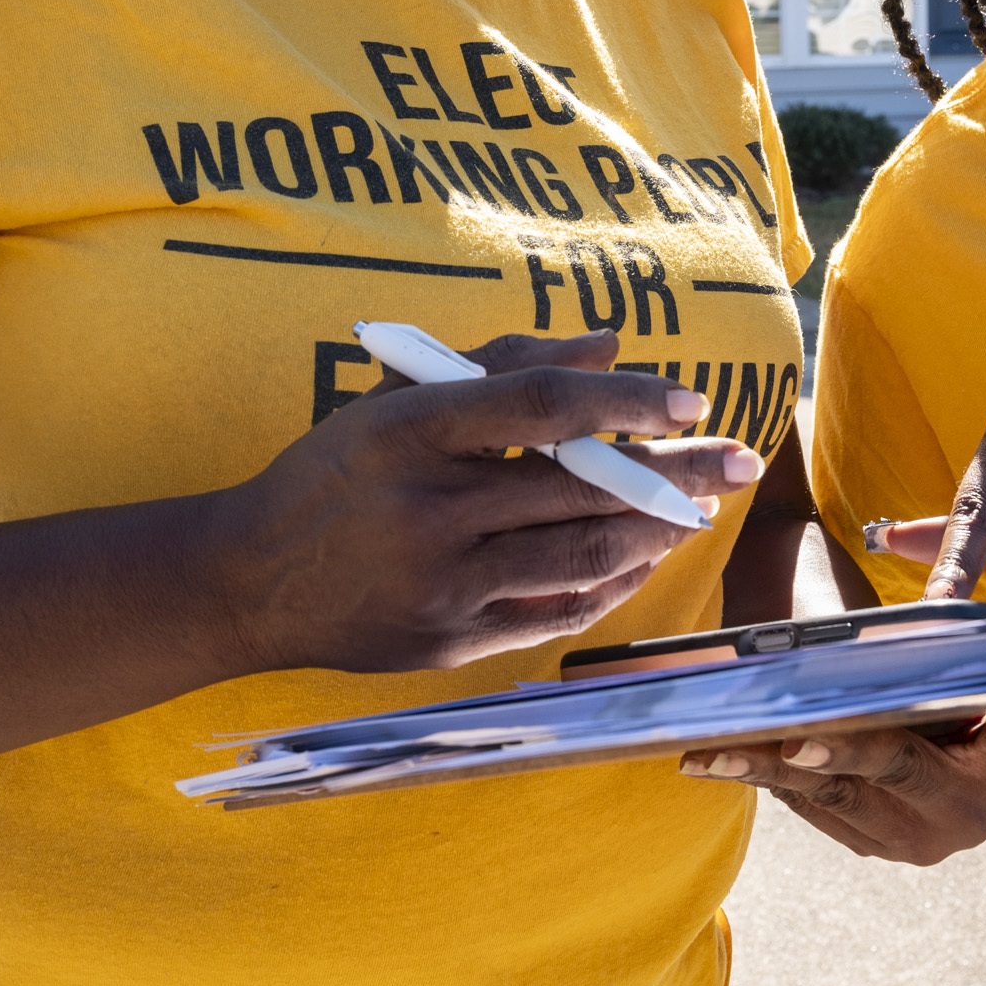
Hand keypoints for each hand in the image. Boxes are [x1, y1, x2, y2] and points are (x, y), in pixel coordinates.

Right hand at [214, 330, 758, 673]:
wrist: (245, 582)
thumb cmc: (338, 472)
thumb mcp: (399, 396)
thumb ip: (504, 359)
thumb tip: (610, 343)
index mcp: (408, 431)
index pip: (539, 407)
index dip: (624, 400)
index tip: (690, 401)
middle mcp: (426, 510)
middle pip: (581, 489)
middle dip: (677, 475)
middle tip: (740, 460)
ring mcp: (439, 585)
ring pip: (582, 557)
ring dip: (655, 532)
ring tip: (697, 508)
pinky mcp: (447, 642)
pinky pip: (557, 612)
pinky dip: (611, 582)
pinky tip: (641, 556)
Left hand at [677, 707, 985, 864]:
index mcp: (979, 785)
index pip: (909, 761)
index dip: (858, 750)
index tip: (803, 741)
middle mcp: (940, 825)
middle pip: (854, 783)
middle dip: (788, 762)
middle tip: (727, 749)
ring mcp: (900, 842)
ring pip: (821, 800)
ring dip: (759, 773)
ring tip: (703, 752)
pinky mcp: (869, 845)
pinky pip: (813, 809)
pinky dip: (771, 779)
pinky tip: (724, 757)